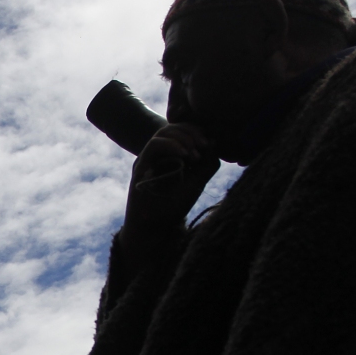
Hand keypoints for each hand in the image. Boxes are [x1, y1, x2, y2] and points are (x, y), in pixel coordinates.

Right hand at [119, 123, 219, 253]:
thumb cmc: (172, 206)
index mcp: (170, 155)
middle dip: (191, 132)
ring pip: (163, 132)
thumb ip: (207, 164)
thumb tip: (215, 142)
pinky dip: (171, 146)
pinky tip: (184, 155)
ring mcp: (148, 158)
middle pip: (172, 127)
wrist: (152, 227)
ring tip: (194, 152)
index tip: (208, 142)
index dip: (196, 131)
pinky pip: (154, 145)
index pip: (181, 131)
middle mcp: (157, 154)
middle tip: (204, 144)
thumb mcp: (197, 183)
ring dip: (182, 138)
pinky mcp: (141, 165)